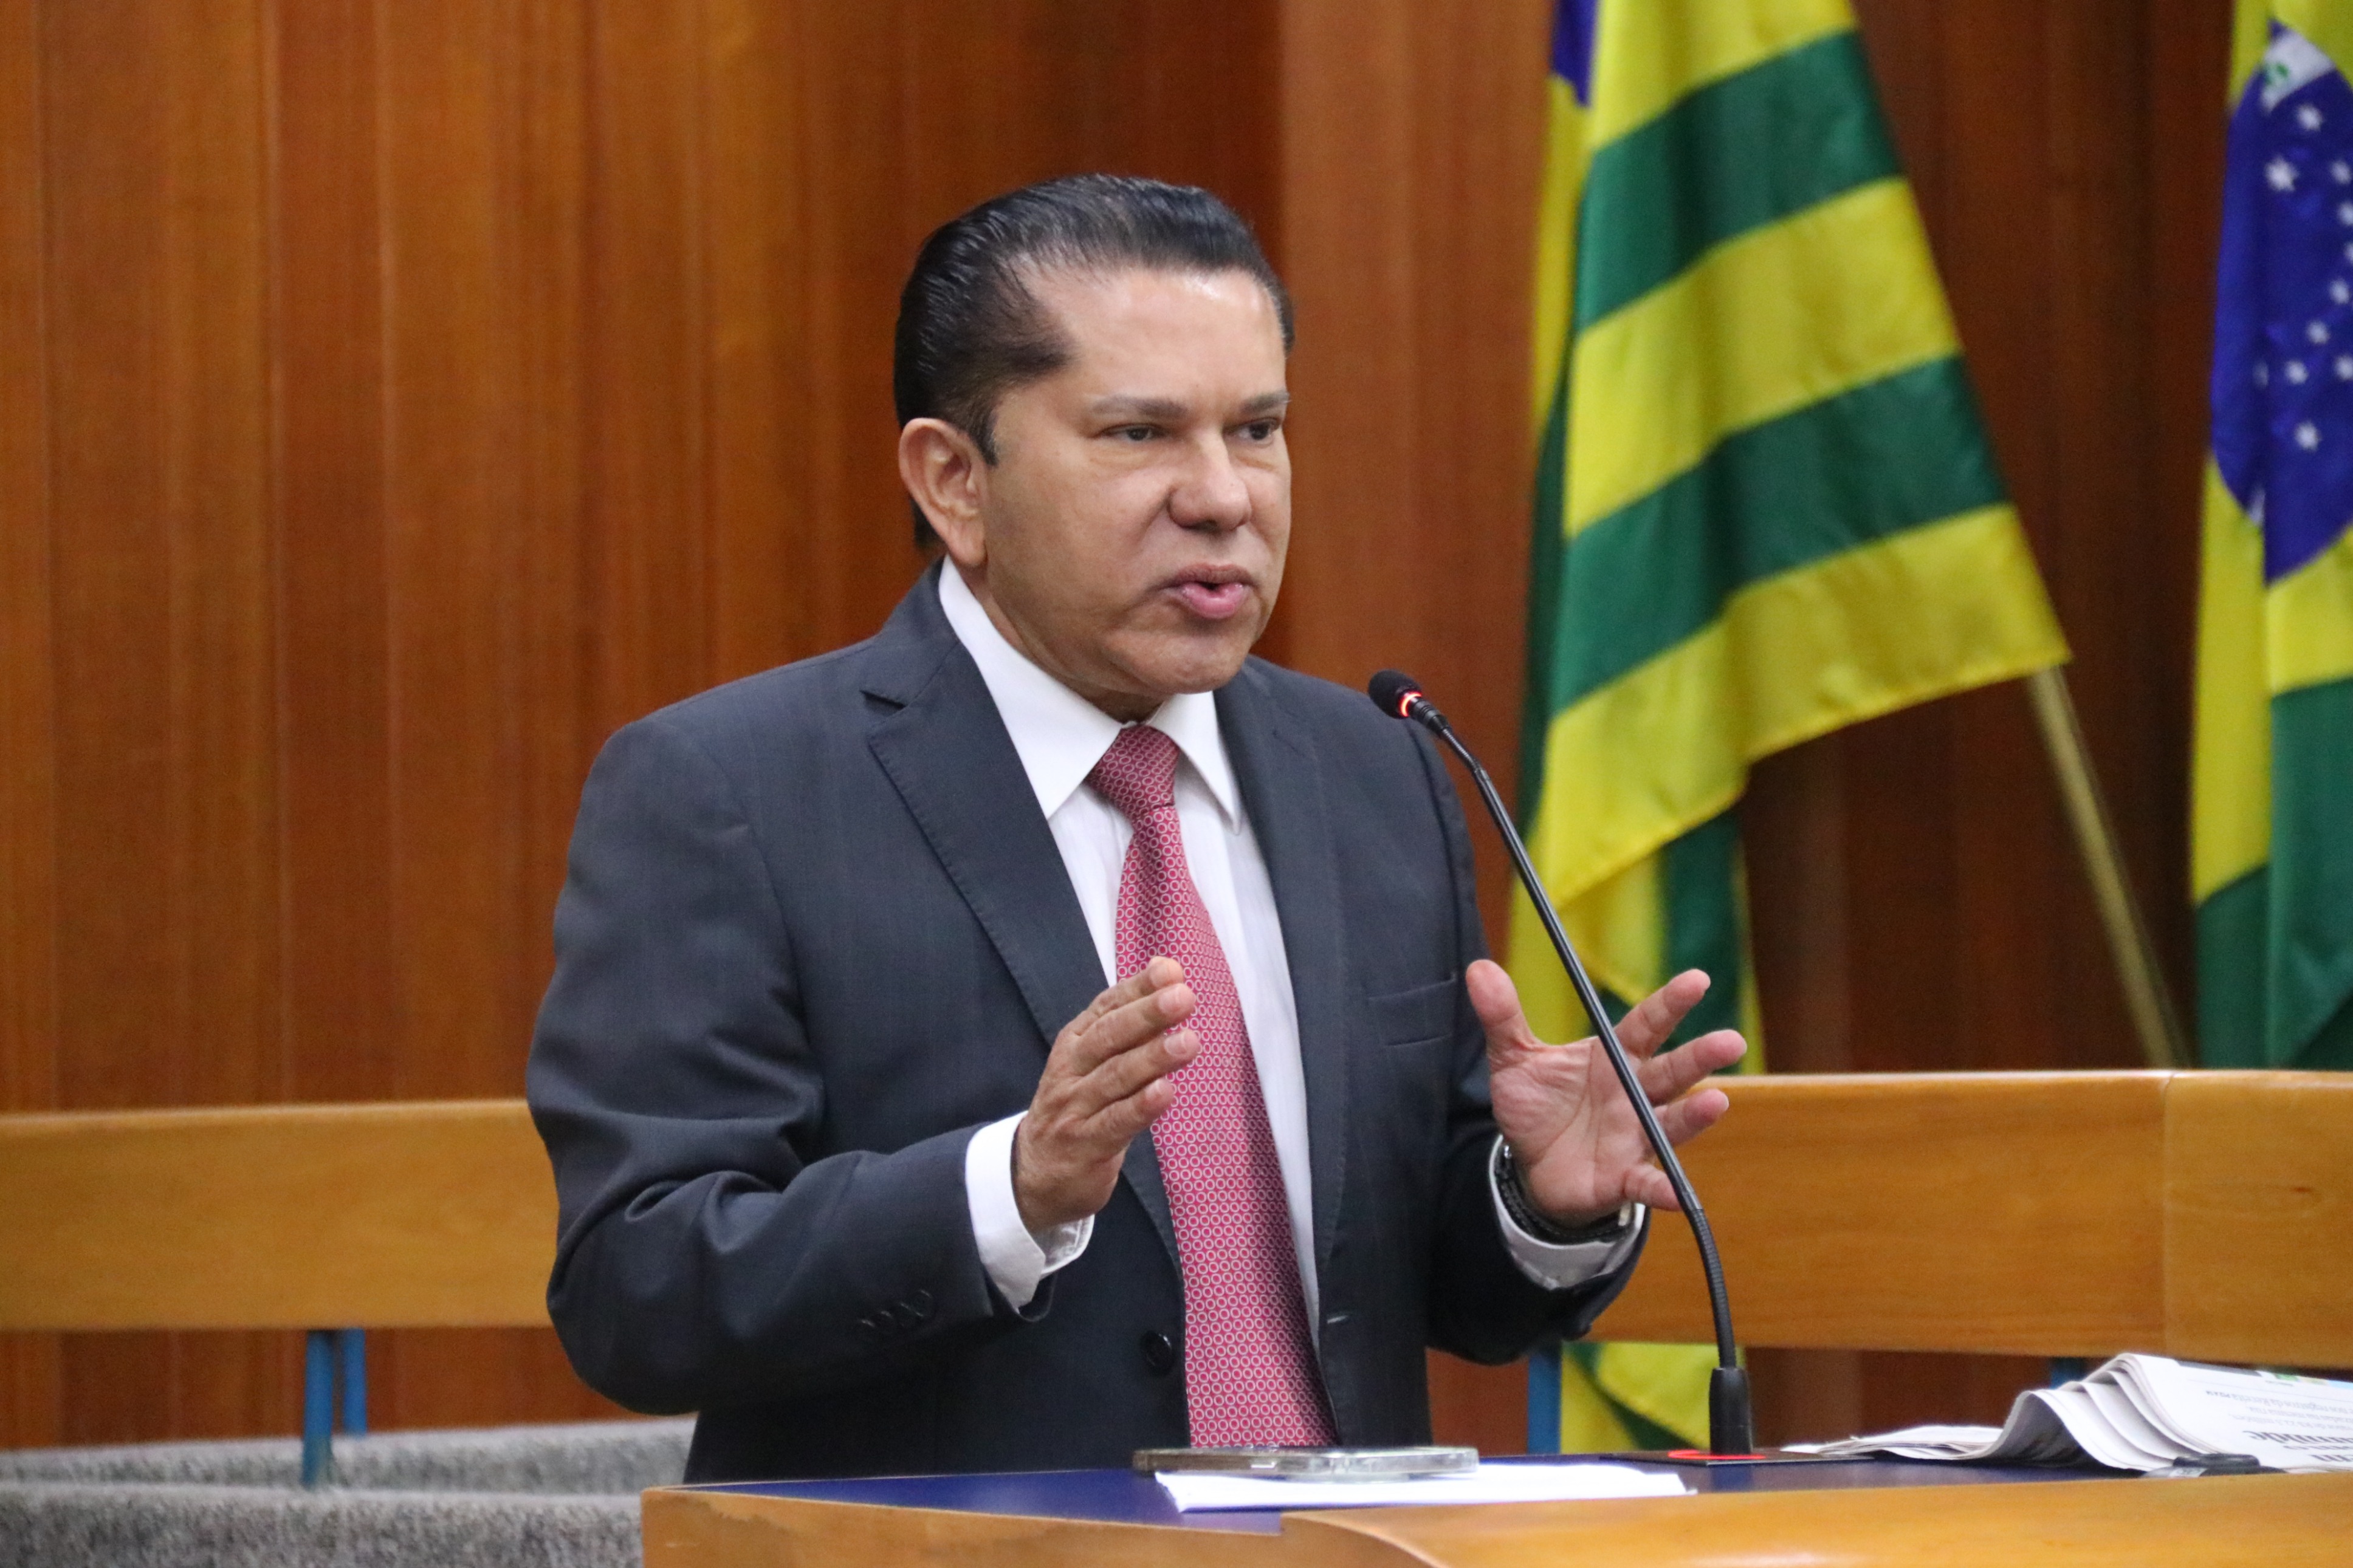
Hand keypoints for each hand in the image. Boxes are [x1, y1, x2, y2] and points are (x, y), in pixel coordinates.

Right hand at [1011, 957, 1199, 1230]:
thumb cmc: (1079, 1106)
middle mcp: (1071, 1069)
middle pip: (1109, 1037)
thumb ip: (1129, 1020)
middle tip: (1183, 997)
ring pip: (1114, 1078)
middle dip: (1147, 1015)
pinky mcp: (1084, 1146)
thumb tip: (1167, 968)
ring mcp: (1074, 1108)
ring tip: (1187, 1042)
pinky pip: (1115, 1123)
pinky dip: (1140, 1107)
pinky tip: (1166, 1091)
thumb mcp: (1095, 1060)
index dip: (1138, 988)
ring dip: (1152, 1058)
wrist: (1034, 1172)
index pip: (1106, 1008)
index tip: (1171, 971)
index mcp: (1075, 1043)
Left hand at [1468, 959, 1743, 1227]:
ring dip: (1694, 1115)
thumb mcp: (1514, 1059)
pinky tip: (1673, 1192)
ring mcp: (1634, 1135)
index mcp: (1613, 1058)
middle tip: (1731, 1040)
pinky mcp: (1622, 1176)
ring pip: (1671, 1121)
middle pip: (1671, 1071)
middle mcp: (1633, 1094)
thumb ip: (1503, 1017)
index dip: (1670, 1003)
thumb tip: (1480, 969)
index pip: (1647, 1025)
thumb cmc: (1537, 1106)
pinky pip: (1645, 1182)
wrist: (1531, 1167)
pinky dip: (1660, 1188)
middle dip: (1700, 1056)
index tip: (1697, 980)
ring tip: (1717, 1101)